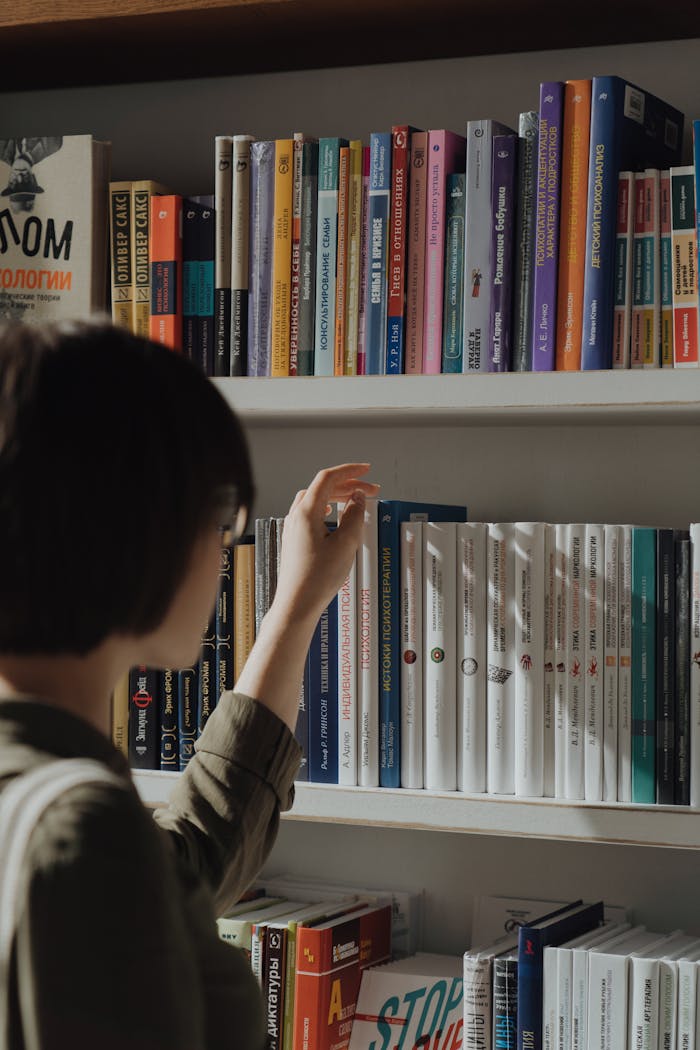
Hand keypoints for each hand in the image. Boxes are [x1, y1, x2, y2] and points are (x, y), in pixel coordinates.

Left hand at [271, 463, 379, 626]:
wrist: (296, 604)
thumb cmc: (316, 579)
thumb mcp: (345, 544)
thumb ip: (354, 516)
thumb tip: (358, 499)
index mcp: (307, 512)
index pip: (328, 478)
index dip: (349, 471)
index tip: (366, 470)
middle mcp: (296, 516)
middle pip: (322, 487)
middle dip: (348, 485)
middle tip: (370, 490)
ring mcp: (293, 528)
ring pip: (316, 499)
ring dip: (338, 495)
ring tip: (357, 500)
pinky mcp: (295, 540)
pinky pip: (312, 513)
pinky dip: (328, 507)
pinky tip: (335, 515)